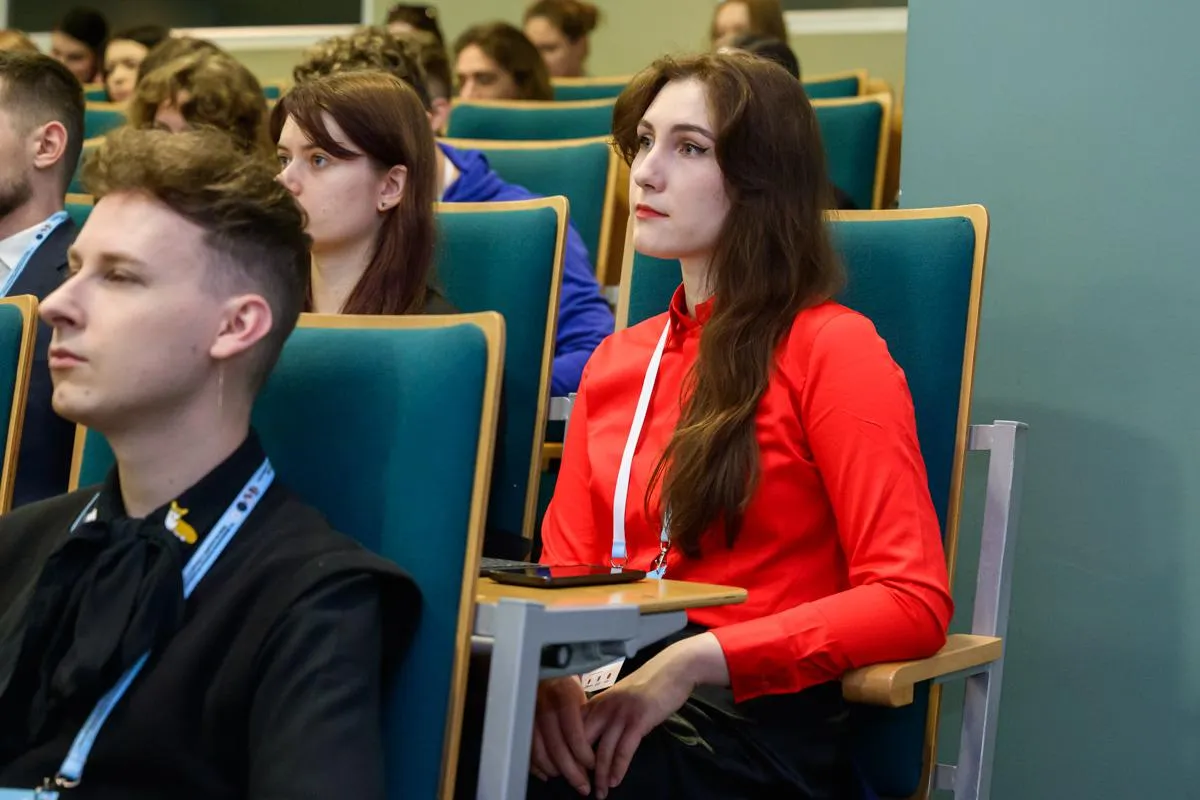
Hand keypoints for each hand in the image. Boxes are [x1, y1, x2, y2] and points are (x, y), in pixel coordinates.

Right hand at [530, 676, 594, 794]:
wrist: (540, 672)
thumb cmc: (564, 687)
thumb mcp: (579, 695)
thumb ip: (584, 719)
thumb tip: (592, 749)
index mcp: (563, 698)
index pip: (574, 734)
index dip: (583, 754)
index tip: (592, 765)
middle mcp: (544, 708)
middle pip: (557, 749)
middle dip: (572, 772)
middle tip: (583, 785)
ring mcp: (529, 717)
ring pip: (540, 754)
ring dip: (555, 771)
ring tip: (568, 778)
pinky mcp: (520, 726)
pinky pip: (527, 752)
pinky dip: (537, 767)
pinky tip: (548, 774)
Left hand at [583, 633, 727, 798]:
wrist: (673, 669)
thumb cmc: (648, 685)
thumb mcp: (620, 698)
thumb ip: (605, 714)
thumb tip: (595, 738)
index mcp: (596, 702)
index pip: (572, 731)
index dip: (568, 754)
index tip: (568, 773)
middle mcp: (603, 707)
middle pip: (582, 744)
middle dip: (579, 770)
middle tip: (580, 788)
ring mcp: (620, 714)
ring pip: (602, 751)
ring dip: (600, 776)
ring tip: (599, 793)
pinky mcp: (638, 720)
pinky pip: (623, 750)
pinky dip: (618, 769)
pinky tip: (615, 781)